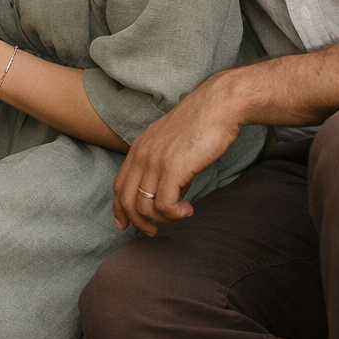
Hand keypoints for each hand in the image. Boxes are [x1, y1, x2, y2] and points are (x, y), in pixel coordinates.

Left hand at [111, 75, 243, 235]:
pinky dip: (176, 214)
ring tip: (181, 213)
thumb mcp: (172, 144)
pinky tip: (189, 209)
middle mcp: (142, 154)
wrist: (219, 105)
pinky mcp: (173, 168)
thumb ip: (164, 165)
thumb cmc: (202, 124)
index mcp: (139, 148)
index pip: (119, 185)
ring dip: (163, 219)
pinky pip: (164, 205)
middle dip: (138, 222)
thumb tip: (169, 192)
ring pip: (145, 207)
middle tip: (153, 232)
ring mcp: (156, 161)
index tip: (123, 225)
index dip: (119, 209)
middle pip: (126, 200)